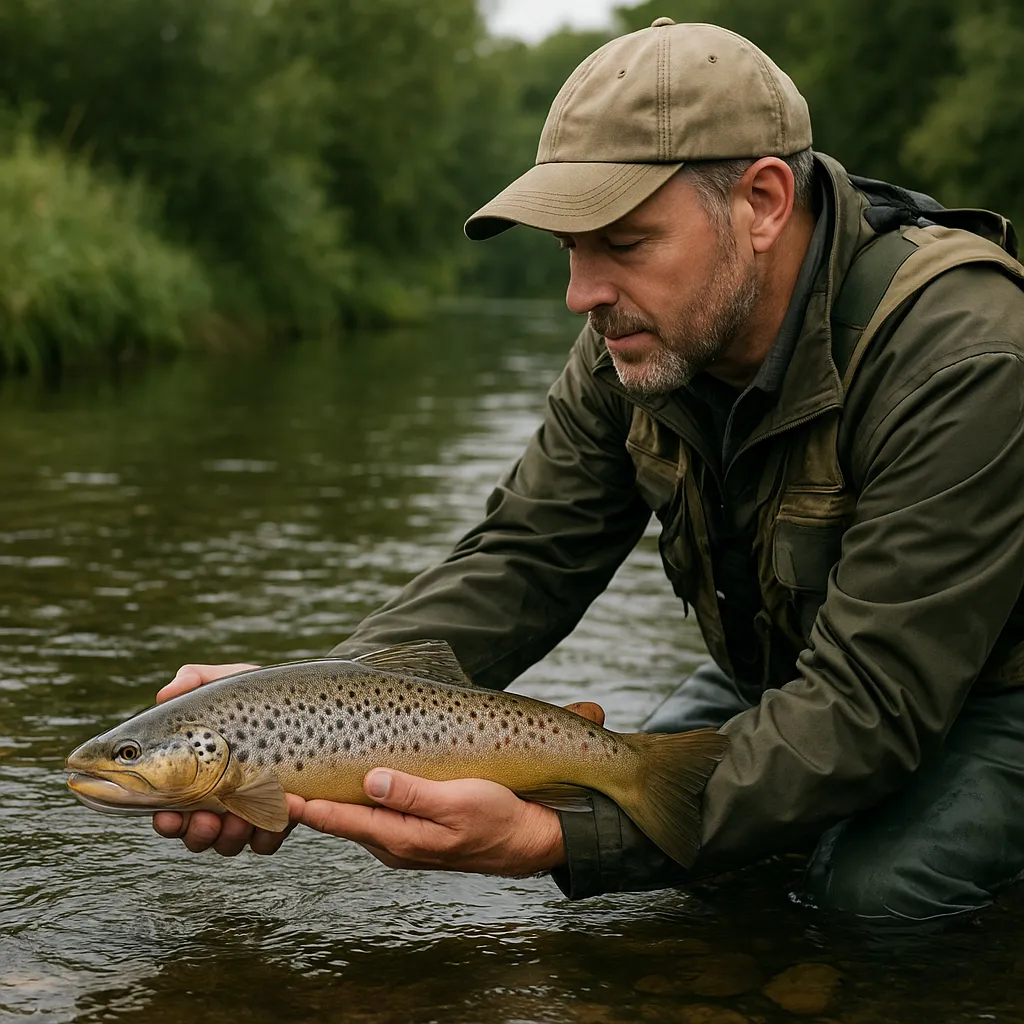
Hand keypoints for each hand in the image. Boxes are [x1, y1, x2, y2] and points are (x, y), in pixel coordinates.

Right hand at [153, 661, 286, 855]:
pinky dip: (267, 834)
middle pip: (195, 834)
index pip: (170, 807)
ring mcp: (249, 809)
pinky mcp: (281, 815)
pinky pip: (268, 840)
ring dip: (230, 836)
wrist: (313, 700)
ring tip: (240, 817)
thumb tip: (165, 693)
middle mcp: (217, 798)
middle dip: (195, 834)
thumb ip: (195, 680)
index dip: (164, 819)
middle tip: (204, 820)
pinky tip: (275, 816)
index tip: (164, 815)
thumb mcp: (230, 681)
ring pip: (229, 842)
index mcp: (195, 775)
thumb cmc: (263, 693)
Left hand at [294, 701, 606, 875]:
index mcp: (400, 838)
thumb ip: (413, 793)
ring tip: (297, 774)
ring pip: (354, 816)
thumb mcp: (459, 802)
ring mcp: (403, 838)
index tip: (270, 790)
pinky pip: (372, 814)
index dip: (302, 804)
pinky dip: (352, 799)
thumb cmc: (499, 818)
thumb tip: (370, 781)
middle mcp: (394, 842)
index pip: (339, 819)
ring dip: (328, 798)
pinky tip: (347, 781)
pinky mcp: (414, 829)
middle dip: (305, 800)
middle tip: (271, 775)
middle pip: (338, 819)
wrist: (531, 840)